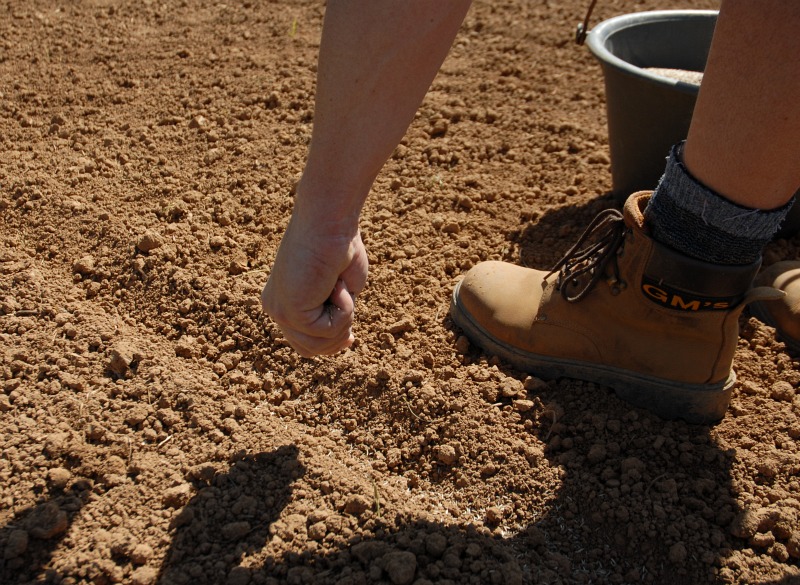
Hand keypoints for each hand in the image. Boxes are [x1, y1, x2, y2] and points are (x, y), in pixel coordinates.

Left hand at [261, 213, 367, 356]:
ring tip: (342, 291)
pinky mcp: (290, 312)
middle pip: (308, 349)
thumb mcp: (340, 288)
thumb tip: (344, 340)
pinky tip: (337, 285)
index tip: (350, 338)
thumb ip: (335, 313)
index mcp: (283, 300)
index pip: (301, 340)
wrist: (330, 223)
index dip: (328, 345)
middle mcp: (276, 308)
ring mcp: (280, 311)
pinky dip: (343, 310)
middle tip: (352, 331)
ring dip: (343, 321)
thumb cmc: (340, 247)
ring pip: (319, 344)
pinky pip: (327, 330)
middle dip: (336, 340)